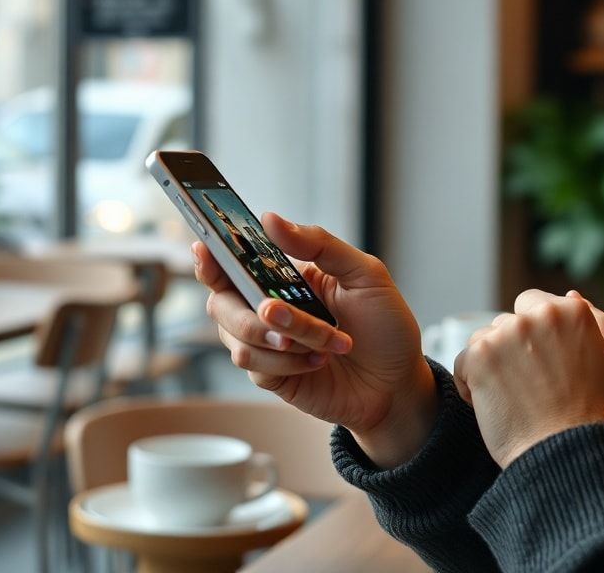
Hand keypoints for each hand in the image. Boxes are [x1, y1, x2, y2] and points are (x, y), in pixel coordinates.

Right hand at [194, 212, 436, 467]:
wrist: (398, 383)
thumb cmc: (385, 325)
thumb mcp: (364, 274)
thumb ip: (319, 244)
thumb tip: (272, 219)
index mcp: (283, 276)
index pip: (232, 262)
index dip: (209, 257)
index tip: (205, 249)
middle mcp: (267, 307)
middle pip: (222, 303)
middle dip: (255, 312)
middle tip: (280, 314)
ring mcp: (267, 344)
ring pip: (239, 338)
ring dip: (286, 340)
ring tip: (325, 344)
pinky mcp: (272, 375)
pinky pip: (256, 367)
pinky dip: (289, 363)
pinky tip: (318, 361)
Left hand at [453, 289, 603, 468]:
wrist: (569, 457)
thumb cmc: (595, 420)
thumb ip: (598, 326)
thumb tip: (571, 296)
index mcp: (573, 312)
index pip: (533, 304)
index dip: (533, 336)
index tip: (539, 366)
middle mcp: (540, 315)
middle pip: (506, 323)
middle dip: (511, 350)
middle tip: (527, 389)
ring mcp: (508, 333)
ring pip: (483, 340)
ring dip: (490, 365)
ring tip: (511, 400)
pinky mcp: (481, 356)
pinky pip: (464, 361)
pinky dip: (471, 383)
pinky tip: (494, 407)